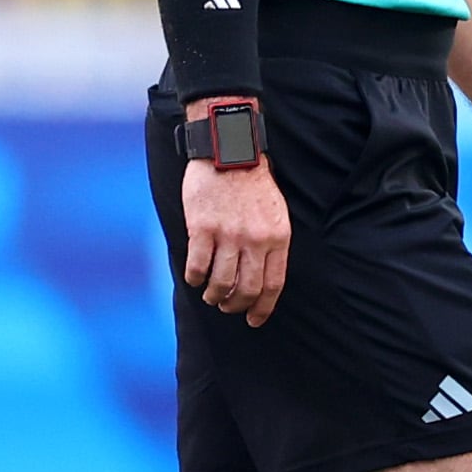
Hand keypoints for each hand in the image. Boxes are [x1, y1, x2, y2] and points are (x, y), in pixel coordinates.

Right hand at [180, 127, 290, 326]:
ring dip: (213, 295)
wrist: (229, 150)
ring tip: (210, 294)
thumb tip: (263, 278)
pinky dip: (194, 278)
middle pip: (246, 290)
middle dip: (235, 305)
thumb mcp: (276, 213)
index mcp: (277, 237)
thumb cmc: (253, 183)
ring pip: (220, 283)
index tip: (254, 320)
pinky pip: (197, 266)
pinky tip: (194, 277)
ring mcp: (228, 235)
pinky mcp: (203, 228)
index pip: (272, 285)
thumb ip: (272, 243)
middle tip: (226, 306)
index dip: (262, 308)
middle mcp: (255, 240)